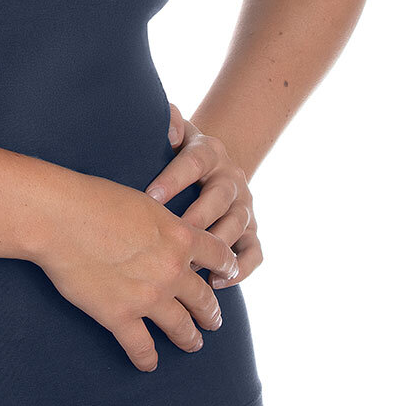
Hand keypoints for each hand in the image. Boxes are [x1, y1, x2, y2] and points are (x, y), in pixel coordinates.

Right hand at [30, 170, 238, 373]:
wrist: (60, 218)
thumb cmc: (95, 199)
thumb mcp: (145, 203)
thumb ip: (164, 225)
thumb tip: (167, 233)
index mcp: (181, 237)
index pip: (220, 256)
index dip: (228, 267)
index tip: (228, 275)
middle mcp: (172, 270)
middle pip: (204, 299)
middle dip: (210, 313)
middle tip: (213, 321)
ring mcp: (148, 297)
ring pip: (181, 327)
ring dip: (190, 338)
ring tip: (193, 344)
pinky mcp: (119, 316)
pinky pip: (141, 347)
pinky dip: (147, 359)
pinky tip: (149, 364)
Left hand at [144, 103, 260, 291]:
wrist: (210, 162)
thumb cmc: (176, 151)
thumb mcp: (172, 130)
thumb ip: (169, 122)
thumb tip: (168, 127)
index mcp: (209, 152)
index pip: (194, 162)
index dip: (174, 180)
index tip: (150, 197)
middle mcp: (231, 178)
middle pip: (220, 196)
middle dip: (197, 217)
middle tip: (172, 235)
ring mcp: (244, 205)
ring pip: (238, 225)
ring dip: (216, 246)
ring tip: (191, 265)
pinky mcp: (251, 230)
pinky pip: (254, 252)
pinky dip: (241, 269)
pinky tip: (216, 283)